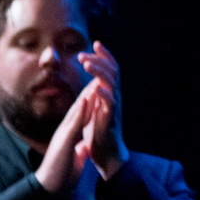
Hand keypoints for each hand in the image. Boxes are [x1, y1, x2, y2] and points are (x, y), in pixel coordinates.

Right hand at [33, 82, 96, 193]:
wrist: (50, 187)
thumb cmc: (62, 172)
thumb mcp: (75, 157)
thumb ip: (79, 149)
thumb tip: (85, 146)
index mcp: (70, 133)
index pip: (82, 113)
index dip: (91, 99)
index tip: (100, 85)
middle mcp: (66, 129)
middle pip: (79, 106)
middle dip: (90, 90)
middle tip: (99, 74)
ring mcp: (64, 133)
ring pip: (77, 110)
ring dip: (87, 94)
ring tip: (96, 79)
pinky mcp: (64, 140)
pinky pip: (74, 122)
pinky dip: (81, 110)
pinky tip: (87, 99)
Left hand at [77, 42, 130, 179]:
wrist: (108, 157)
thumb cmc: (100, 134)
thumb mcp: (96, 110)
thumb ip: (96, 96)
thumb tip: (93, 83)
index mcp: (110, 94)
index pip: (111, 69)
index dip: (105, 55)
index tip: (96, 43)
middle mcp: (115, 97)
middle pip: (112, 71)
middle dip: (99, 59)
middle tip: (83, 53)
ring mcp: (114, 108)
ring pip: (111, 83)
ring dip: (99, 71)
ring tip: (87, 64)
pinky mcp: (110, 120)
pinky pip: (110, 104)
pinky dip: (103, 94)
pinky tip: (96, 87)